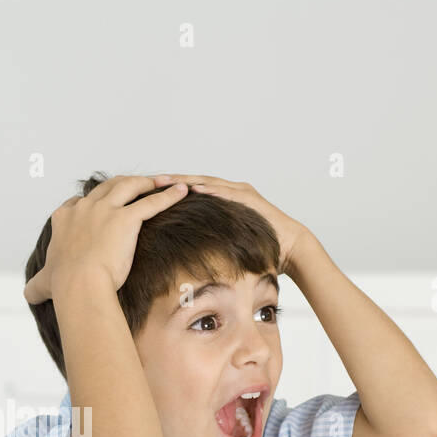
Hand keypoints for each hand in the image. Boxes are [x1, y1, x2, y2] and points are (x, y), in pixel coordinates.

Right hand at [23, 175, 187, 305]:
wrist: (80, 285)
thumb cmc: (63, 285)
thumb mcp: (43, 283)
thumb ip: (36, 285)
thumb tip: (27, 294)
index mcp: (64, 219)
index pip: (76, 203)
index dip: (89, 203)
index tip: (97, 204)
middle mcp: (84, 208)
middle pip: (105, 188)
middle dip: (121, 184)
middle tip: (135, 186)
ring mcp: (105, 210)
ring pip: (129, 185)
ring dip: (145, 182)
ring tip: (160, 182)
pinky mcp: (127, 218)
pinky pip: (152, 202)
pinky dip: (168, 195)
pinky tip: (181, 191)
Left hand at [158, 173, 310, 275]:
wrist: (289, 247)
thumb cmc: (257, 248)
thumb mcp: (226, 243)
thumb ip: (208, 242)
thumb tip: (183, 257)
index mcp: (222, 199)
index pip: (191, 191)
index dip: (169, 190)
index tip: (147, 191)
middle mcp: (230, 190)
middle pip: (195, 182)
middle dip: (172, 181)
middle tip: (149, 180)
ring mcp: (240, 192)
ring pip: (207, 182)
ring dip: (185, 181)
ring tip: (164, 180)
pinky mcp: (250, 199)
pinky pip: (226, 192)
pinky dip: (210, 189)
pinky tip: (193, 188)